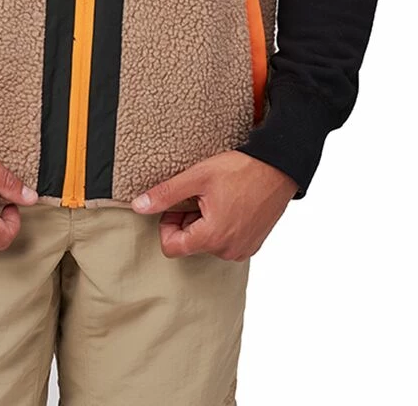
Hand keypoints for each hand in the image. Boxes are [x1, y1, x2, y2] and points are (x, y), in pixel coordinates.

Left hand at [130, 151, 298, 260]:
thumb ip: (166, 194)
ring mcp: (243, 250)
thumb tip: (139, 206)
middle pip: (190, 244)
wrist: (278, 167)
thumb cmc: (241, 169)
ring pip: (208, 243)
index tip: (178, 204)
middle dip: (188, 220)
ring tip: (219, 198)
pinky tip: (231, 204)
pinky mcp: (253, 244)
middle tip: (201, 195)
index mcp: (212, 237)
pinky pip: (226, 242)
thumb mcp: (197, 177)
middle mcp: (228, 251)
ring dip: (206, 223)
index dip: (168, 224)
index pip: (171, 248)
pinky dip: (222, 225)